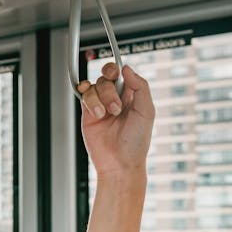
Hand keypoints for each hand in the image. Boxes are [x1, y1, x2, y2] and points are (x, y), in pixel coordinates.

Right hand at [77, 63, 154, 180]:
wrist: (119, 163)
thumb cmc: (136, 142)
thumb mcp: (147, 111)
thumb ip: (140, 86)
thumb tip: (127, 68)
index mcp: (132, 96)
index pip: (122, 73)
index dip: (117, 70)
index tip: (117, 75)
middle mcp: (116, 99)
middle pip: (106, 78)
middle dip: (109, 90)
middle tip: (116, 108)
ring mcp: (101, 106)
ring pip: (94, 87)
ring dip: (99, 99)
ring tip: (105, 116)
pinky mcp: (88, 115)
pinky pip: (83, 96)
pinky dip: (86, 96)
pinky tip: (94, 108)